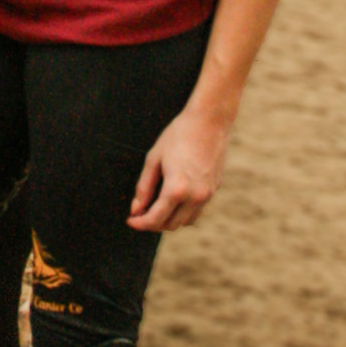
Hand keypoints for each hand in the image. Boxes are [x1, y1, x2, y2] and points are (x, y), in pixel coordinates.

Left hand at [127, 107, 229, 232]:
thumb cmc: (178, 135)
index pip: (155, 219)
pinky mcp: (215, 189)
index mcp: (177, 189)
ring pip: (186, 221)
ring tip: (157, 207)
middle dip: (154, 223)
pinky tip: (174, 199)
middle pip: (171, 225)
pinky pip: (197, 210)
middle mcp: (195, 197)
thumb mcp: (154, 158)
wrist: (209, 121)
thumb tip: (136, 209)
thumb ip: (144, 187)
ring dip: (170, 220)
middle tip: (141, 213)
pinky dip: (184, 211)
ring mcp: (207, 195)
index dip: (140, 223)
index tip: (130, 220)